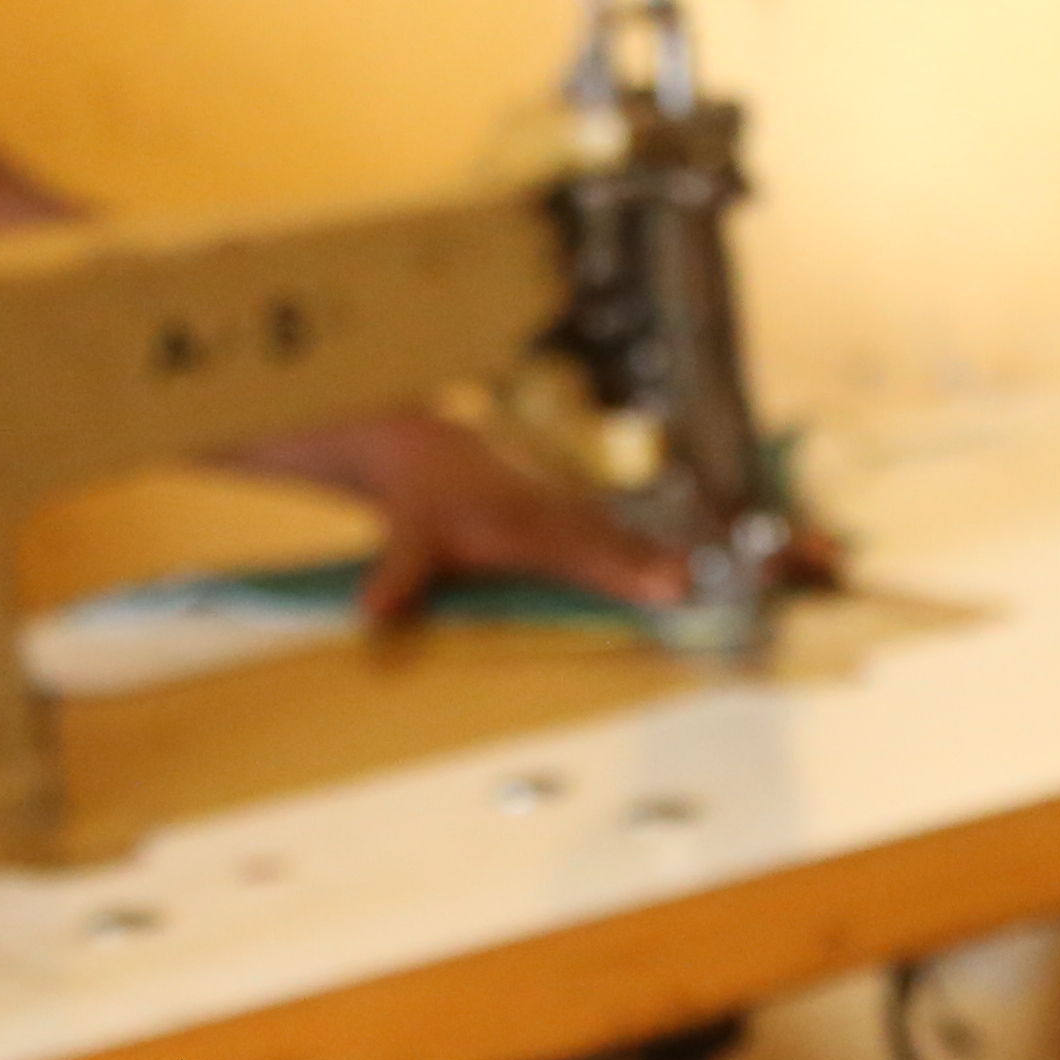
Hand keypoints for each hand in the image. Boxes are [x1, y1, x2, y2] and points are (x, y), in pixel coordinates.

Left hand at [308, 410, 696, 626]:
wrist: (424, 446)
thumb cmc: (418, 500)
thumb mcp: (407, 535)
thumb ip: (398, 574)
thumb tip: (372, 612)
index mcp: (518, 523)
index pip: (577, 552)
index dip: (617, 569)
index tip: (657, 583)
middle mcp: (545, 515)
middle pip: (602, 542)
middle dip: (641, 563)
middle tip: (685, 584)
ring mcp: (556, 512)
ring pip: (609, 535)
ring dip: (647, 558)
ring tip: (687, 579)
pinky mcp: (560, 515)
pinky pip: (602, 534)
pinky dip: (634, 551)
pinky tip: (669, 567)